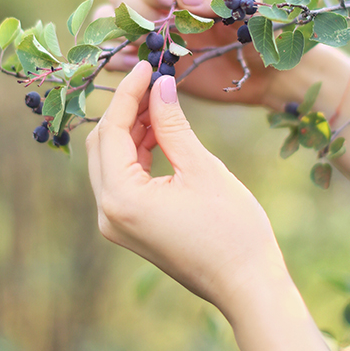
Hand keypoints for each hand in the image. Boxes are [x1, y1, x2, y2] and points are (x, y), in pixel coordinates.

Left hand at [86, 60, 287, 317]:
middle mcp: (108, 213)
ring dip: (131, 129)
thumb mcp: (202, 168)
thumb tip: (160, 85)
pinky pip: (122, 179)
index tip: (148, 65)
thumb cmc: (232, 230)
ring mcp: (116, 224)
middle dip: (125, 109)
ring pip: (110, 161)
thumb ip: (172, 124)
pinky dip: (136, 152)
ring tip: (159, 99)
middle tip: (153, 79)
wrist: (247, 285)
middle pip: (102, 144)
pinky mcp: (130, 228)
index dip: (128, 93)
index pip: (112, 131)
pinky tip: (157, 130)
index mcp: (121, 199)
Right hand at [100, 0, 275, 106]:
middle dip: (135, 11)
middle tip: (161, 29)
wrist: (261, 71)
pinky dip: (118, 60)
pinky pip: (113, 54)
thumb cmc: (257, 29)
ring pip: (108, 20)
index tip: (170, 3)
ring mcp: (148, 26)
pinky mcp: (145, 56)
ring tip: (148, 47)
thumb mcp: (244, 6)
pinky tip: (146, 66)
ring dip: (120, 33)